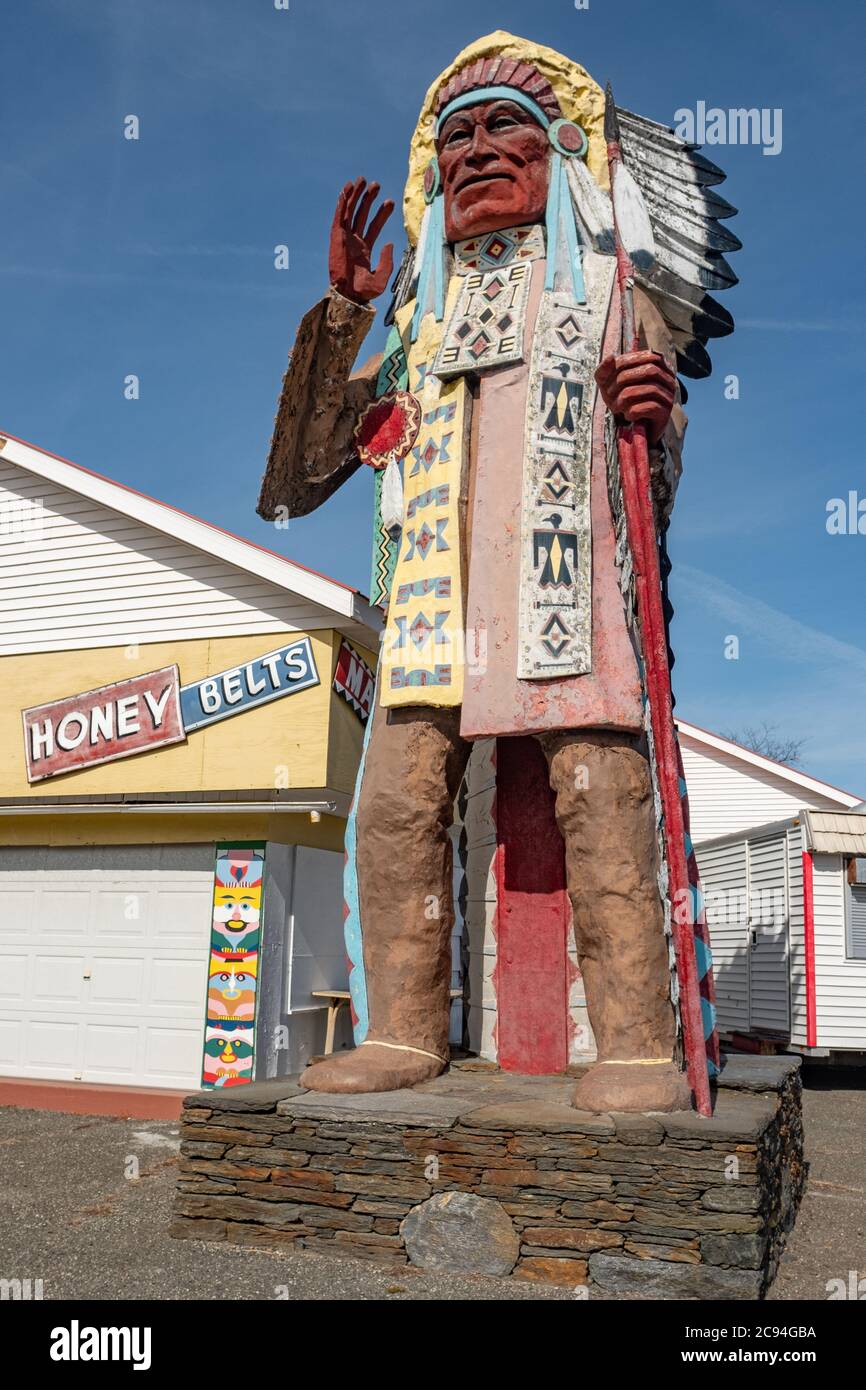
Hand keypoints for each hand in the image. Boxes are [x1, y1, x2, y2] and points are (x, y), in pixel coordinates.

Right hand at [329, 177, 394, 304]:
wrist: (348, 296)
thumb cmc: (363, 291)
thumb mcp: (381, 278)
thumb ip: (387, 261)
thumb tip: (389, 243)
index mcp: (364, 249)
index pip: (374, 226)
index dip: (382, 214)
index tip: (390, 202)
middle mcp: (354, 241)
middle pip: (362, 215)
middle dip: (369, 199)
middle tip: (376, 184)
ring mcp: (345, 238)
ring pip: (350, 212)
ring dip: (356, 196)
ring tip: (362, 180)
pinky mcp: (336, 237)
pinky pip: (339, 216)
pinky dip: (343, 202)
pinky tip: (347, 189)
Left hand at [595, 350, 675, 445]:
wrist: (631, 428)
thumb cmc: (622, 401)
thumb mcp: (609, 384)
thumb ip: (605, 370)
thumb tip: (610, 357)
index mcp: (656, 365)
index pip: (643, 356)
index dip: (621, 365)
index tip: (606, 380)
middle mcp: (667, 379)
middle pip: (649, 370)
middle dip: (623, 380)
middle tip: (608, 394)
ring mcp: (668, 396)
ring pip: (651, 388)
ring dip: (626, 397)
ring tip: (616, 407)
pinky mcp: (665, 413)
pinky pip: (651, 407)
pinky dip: (634, 410)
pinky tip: (627, 415)